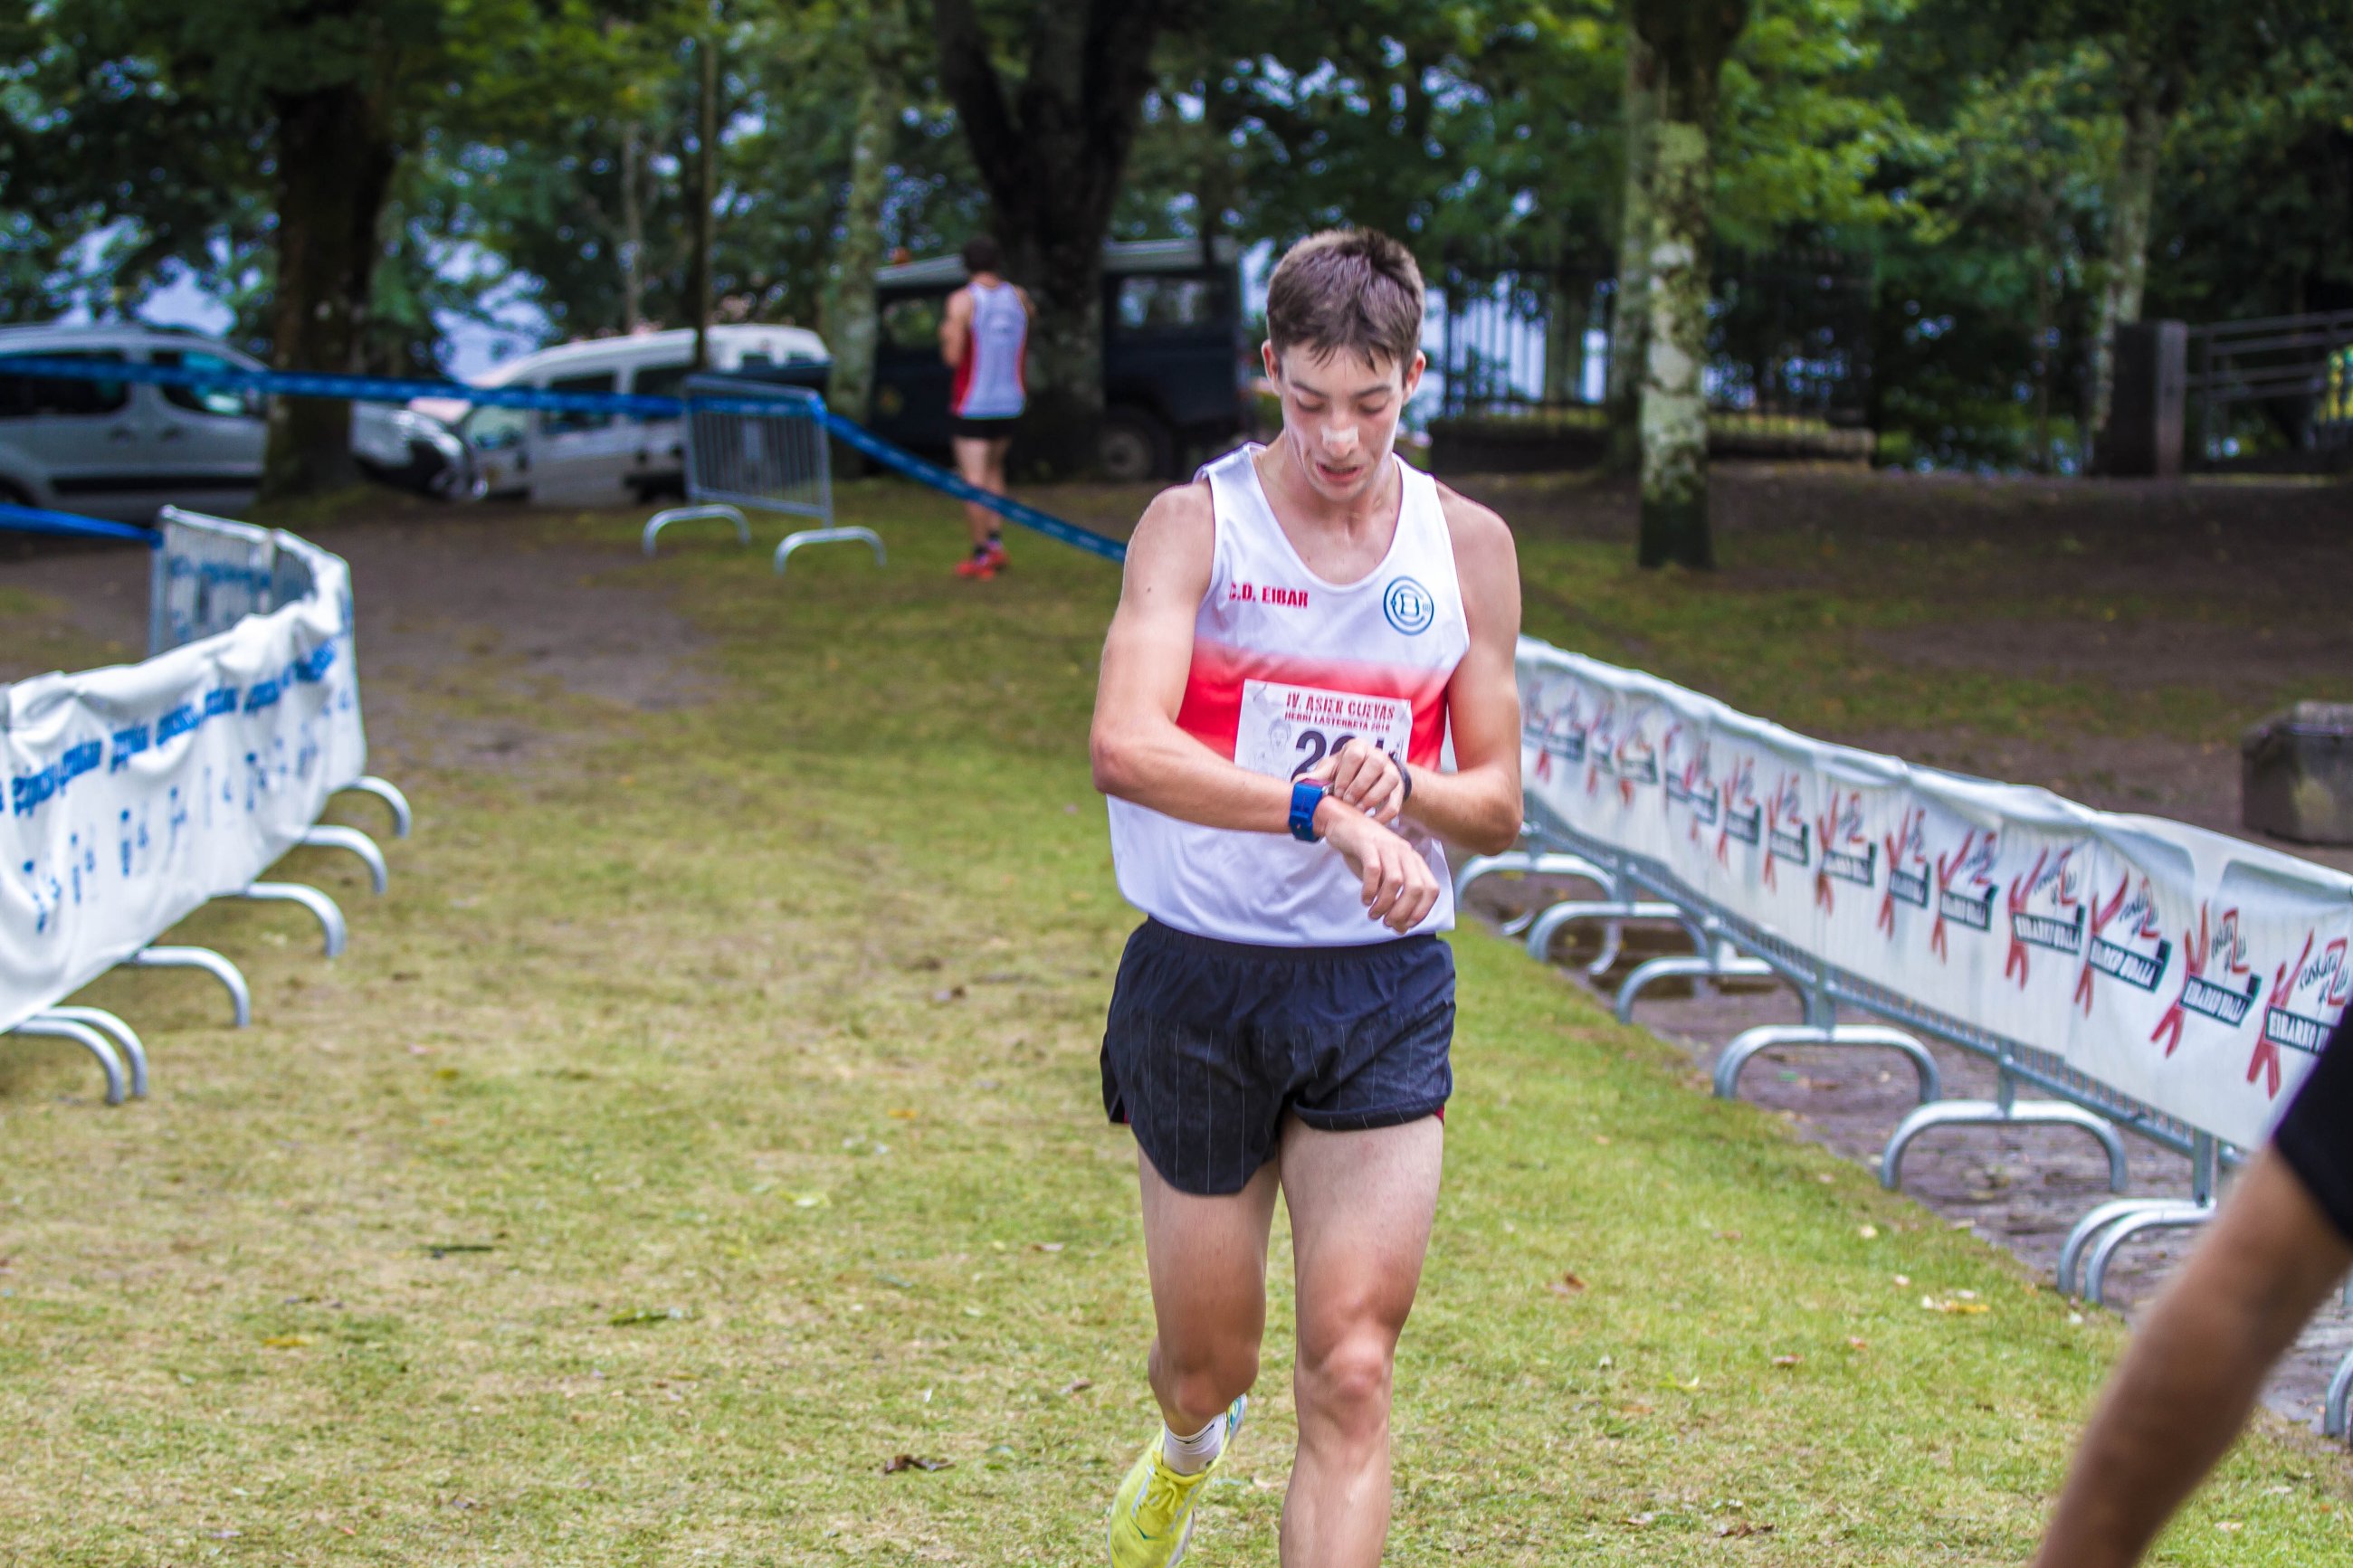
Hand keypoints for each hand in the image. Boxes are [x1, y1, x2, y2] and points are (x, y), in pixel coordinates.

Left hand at [1309, 738, 1404, 825]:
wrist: (1370, 778)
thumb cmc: (1347, 771)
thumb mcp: (1331, 769)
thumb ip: (1317, 776)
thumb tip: (1298, 784)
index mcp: (1358, 747)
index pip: (1355, 754)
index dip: (1345, 774)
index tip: (1337, 791)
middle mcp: (1378, 755)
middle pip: (1375, 764)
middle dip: (1359, 786)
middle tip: (1347, 801)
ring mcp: (1391, 771)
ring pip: (1389, 780)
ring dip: (1372, 798)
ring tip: (1358, 810)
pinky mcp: (1399, 790)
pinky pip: (1396, 802)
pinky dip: (1383, 815)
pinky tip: (1370, 821)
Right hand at [1317, 804, 1440, 933]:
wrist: (1343, 822)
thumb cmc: (1365, 853)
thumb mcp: (1382, 878)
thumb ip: (1393, 901)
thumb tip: (1402, 929)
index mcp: (1413, 860)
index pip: (1431, 889)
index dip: (1422, 911)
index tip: (1406, 924)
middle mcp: (1405, 852)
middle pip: (1416, 888)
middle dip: (1402, 911)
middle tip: (1386, 922)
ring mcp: (1387, 847)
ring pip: (1396, 881)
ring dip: (1384, 903)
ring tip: (1373, 913)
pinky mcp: (1368, 844)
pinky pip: (1374, 870)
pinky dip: (1370, 889)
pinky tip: (1364, 899)